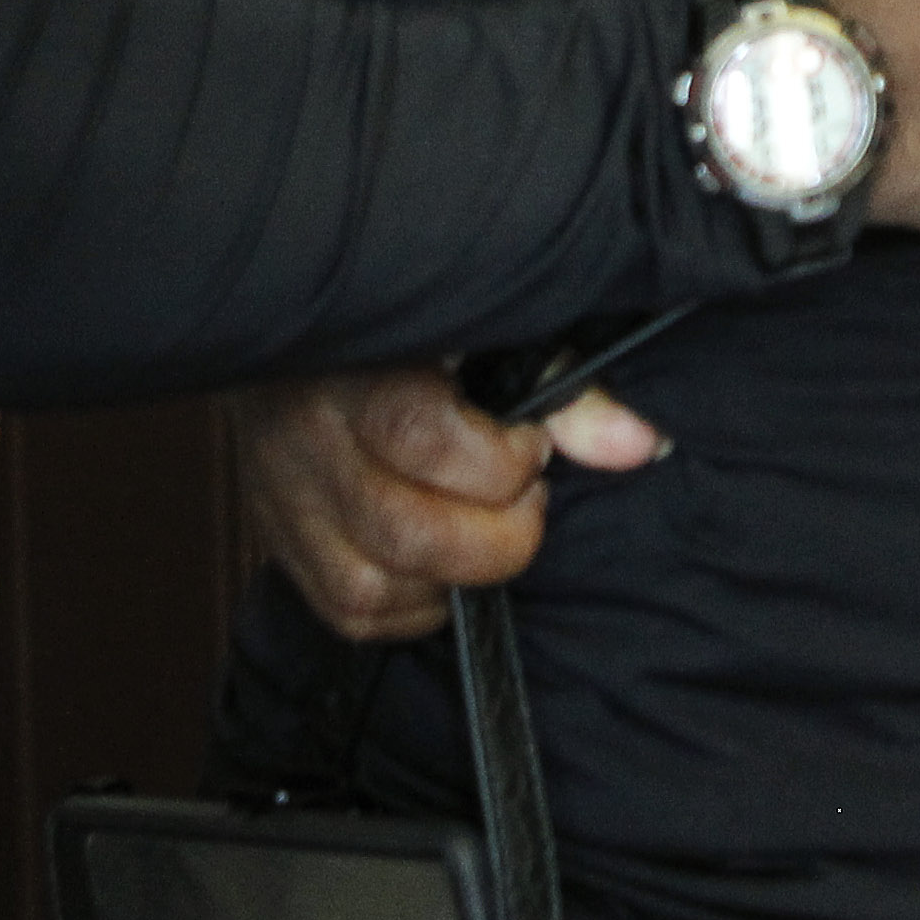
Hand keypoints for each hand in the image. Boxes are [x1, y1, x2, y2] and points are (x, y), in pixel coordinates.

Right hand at [229, 366, 661, 644]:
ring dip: (453, 579)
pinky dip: (413, 607)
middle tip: (526, 501)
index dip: (499, 461)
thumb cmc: (414, 323)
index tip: (533, 445)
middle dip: (496, 537)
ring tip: (486, 532)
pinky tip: (445, 565)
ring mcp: (285, 499)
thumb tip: (637, 445)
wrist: (292, 306)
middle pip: (403, 529)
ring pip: (368, 587)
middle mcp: (306, 437)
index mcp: (358, 365)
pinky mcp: (282, 544)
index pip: (420, 432)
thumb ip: (564, 385)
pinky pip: (350, 613)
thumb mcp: (488, 327)